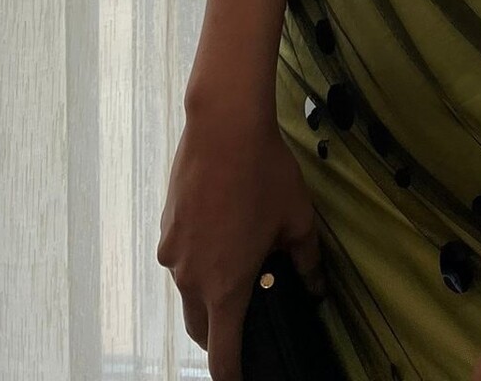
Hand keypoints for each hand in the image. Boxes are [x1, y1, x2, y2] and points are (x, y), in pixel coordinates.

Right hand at [157, 105, 326, 380]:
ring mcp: (173, 254)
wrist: (223, 126)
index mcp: (225, 287)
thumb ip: (307, 262)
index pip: (221, 355)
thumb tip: (315, 288)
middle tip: (246, 321)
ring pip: (187, 291)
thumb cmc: (264, 173)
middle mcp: (191, 278)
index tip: (242, 380)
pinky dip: (198, 259)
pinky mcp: (165, 228)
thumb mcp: (298, 218)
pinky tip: (221, 229)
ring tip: (237, 262)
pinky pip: (180, 258)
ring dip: (207, 292)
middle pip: (200, 328)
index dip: (232, 376)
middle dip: (220, 335)